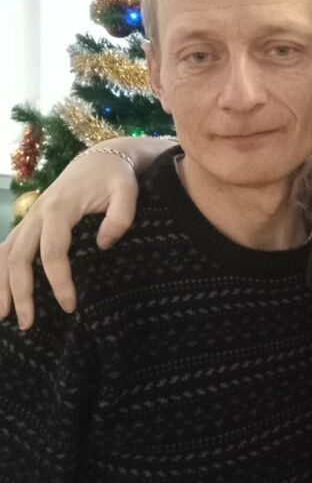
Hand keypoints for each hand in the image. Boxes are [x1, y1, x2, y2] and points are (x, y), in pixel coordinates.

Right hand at [0, 153, 138, 329]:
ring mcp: (30, 217)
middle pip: (20, 257)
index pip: (52, 251)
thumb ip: (121, 217)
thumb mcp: (127, 192)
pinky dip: (0, 270)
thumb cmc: (115, 177)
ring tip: (2, 316)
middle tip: (28, 323)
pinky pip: (7, 247)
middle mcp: (38, 213)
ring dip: (1, 284)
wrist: (100, 158)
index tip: (70, 305)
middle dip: (21, 292)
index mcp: (60, 208)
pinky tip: (1, 292)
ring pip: (6, 253)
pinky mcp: (30, 221)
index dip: (58, 281)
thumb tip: (102, 245)